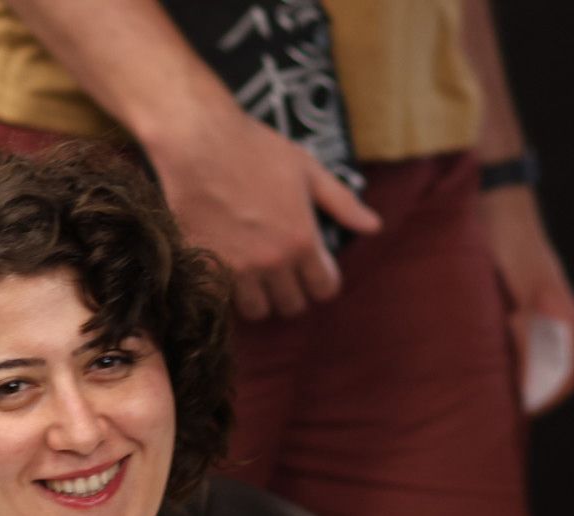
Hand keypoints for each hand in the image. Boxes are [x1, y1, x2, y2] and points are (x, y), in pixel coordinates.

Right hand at [148, 108, 380, 320]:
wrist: (200, 147)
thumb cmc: (256, 151)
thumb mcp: (308, 171)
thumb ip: (342, 203)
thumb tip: (373, 227)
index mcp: (302, 240)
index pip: (324, 288)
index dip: (323, 283)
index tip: (316, 273)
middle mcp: (272, 262)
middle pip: (291, 305)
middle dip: (293, 293)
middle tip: (286, 277)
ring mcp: (236, 269)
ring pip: (257, 310)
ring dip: (261, 298)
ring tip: (257, 280)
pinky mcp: (205, 268)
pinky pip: (224, 301)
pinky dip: (230, 294)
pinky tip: (230, 275)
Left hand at [479, 185, 573, 414]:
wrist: (495, 203)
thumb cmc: (509, 244)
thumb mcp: (514, 294)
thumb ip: (517, 333)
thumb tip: (516, 378)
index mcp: (565, 320)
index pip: (565, 377)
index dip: (543, 401)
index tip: (514, 418)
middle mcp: (554, 321)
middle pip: (546, 372)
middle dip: (523, 395)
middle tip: (487, 414)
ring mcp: (536, 313)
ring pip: (528, 358)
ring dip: (508, 379)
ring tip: (476, 396)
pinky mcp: (516, 305)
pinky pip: (513, 342)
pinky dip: (499, 359)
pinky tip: (471, 366)